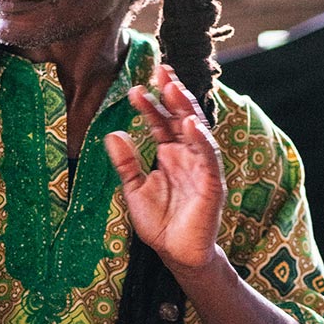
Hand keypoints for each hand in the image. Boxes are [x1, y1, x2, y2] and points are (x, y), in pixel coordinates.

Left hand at [105, 64, 225, 270]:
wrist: (176, 253)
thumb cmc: (160, 222)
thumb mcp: (135, 189)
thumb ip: (126, 163)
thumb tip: (112, 134)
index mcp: (170, 154)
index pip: (161, 123)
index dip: (151, 105)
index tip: (135, 88)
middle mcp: (188, 155)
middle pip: (181, 117)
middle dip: (172, 94)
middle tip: (159, 70)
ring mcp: (202, 167)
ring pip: (197, 130)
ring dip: (186, 108)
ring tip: (173, 88)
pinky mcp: (212, 183)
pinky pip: (207, 157)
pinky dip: (200, 139)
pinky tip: (189, 123)